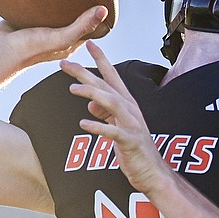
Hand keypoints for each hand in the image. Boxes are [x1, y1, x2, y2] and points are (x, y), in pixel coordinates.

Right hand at [0, 5, 108, 69]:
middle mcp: (58, 34)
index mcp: (70, 41)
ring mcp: (43, 26)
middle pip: (74, 16)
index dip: (97, 14)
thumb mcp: (61, 37)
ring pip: (57, 9)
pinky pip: (39, 5)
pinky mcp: (29, 18)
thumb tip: (104, 10)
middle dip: (81, 3)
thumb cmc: (31, 48)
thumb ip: (81, 25)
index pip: (90, 27)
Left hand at [61, 41, 173, 194]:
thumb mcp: (117, 127)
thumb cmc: (135, 150)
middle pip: (107, 86)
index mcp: (127, 105)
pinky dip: (98, 127)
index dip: (102, 59)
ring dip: (93, 94)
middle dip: (86, 73)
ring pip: (112, 102)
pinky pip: (113, 132)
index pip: (113, 77)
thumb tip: (90, 102)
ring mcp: (132, 125)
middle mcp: (131, 110)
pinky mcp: (131, 142)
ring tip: (73, 89)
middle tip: (65, 63)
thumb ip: (105, 113)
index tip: (89, 43)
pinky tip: (83, 124)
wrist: (153, 173)